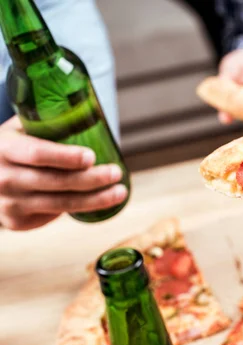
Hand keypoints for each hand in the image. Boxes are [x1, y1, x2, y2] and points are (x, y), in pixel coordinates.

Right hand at [0, 116, 127, 230]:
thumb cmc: (8, 147)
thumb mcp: (17, 130)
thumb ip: (45, 123)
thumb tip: (89, 113)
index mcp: (4, 148)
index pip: (37, 153)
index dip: (65, 157)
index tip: (91, 157)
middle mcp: (3, 178)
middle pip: (55, 182)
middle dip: (91, 179)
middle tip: (116, 173)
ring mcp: (9, 204)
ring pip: (60, 204)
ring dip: (95, 200)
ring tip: (120, 192)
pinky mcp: (17, 221)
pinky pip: (54, 215)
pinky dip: (80, 209)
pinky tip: (100, 201)